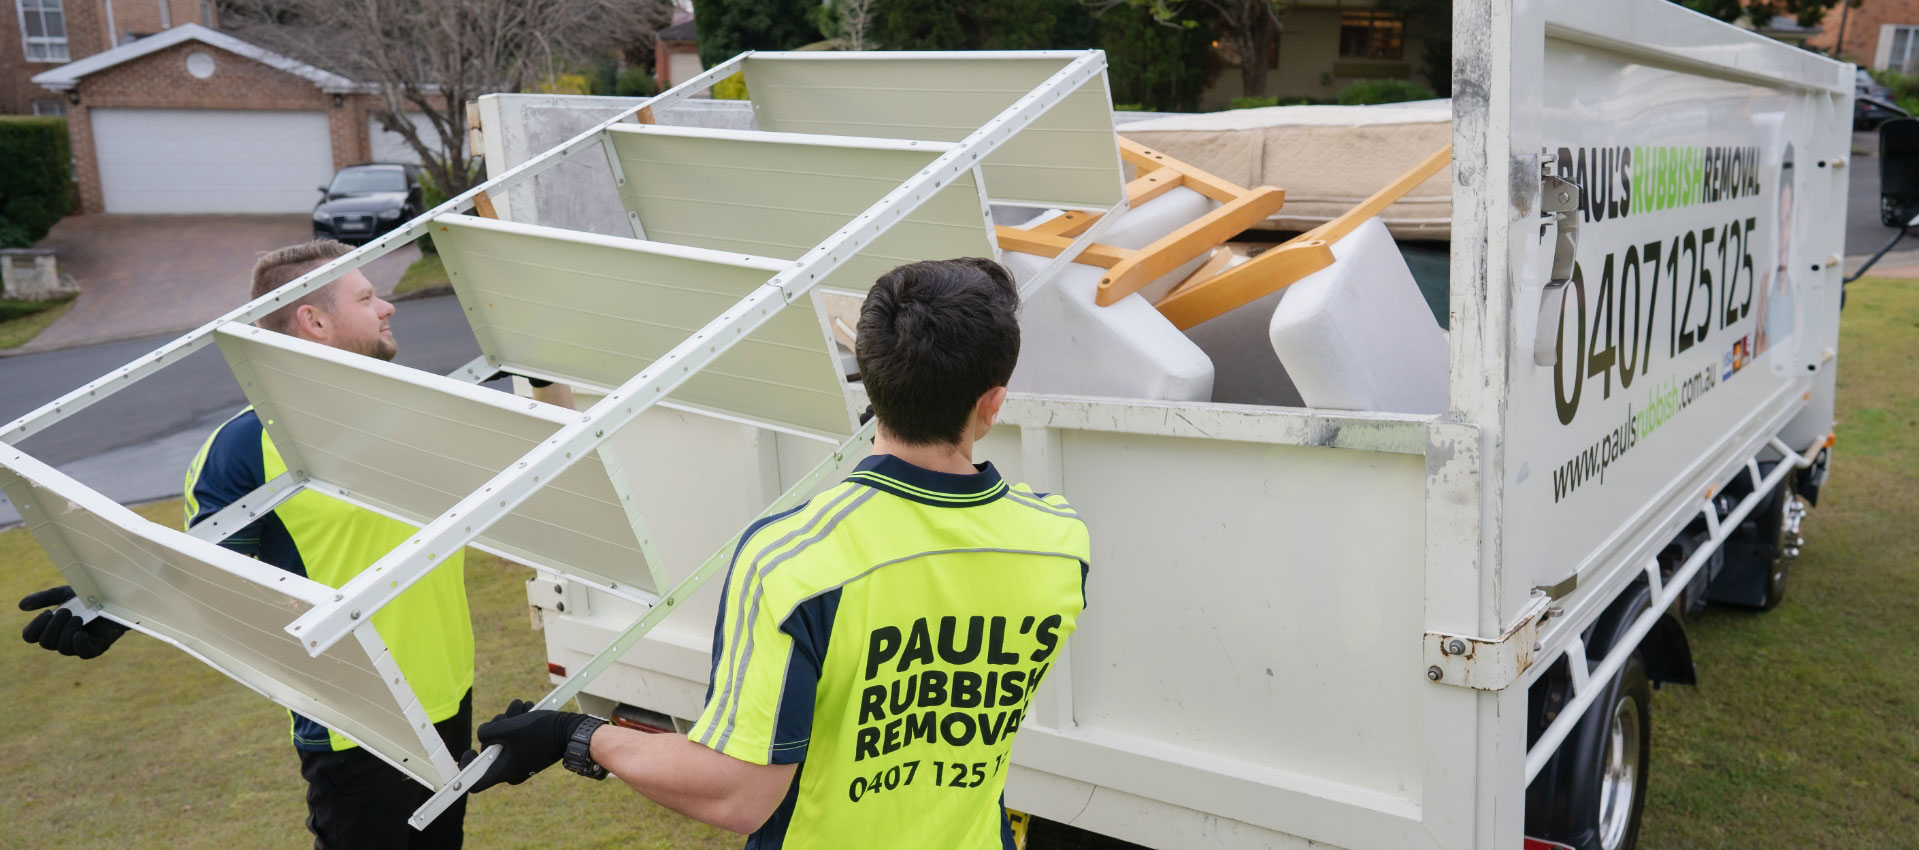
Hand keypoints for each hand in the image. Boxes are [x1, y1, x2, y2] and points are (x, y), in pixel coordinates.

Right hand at [19, 586, 125, 658]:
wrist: (116, 596)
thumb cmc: (89, 595)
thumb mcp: (64, 593)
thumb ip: (44, 598)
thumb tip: (21, 606)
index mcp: (51, 627)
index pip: (31, 636)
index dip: (35, 627)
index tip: (47, 612)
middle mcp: (62, 639)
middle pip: (46, 643)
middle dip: (54, 625)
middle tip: (67, 611)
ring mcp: (79, 645)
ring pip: (63, 648)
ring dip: (67, 631)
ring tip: (78, 617)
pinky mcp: (97, 647)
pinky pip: (84, 653)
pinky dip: (80, 644)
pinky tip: (80, 633)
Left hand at [461, 699, 592, 793]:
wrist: (571, 731)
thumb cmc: (541, 731)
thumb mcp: (508, 728)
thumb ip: (487, 731)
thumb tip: (482, 734)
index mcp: (505, 772)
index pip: (477, 782)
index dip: (468, 767)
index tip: (469, 751)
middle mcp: (512, 770)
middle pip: (491, 750)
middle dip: (496, 729)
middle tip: (506, 716)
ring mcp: (522, 760)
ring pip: (505, 740)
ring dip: (510, 720)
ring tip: (522, 708)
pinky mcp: (530, 750)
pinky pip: (517, 738)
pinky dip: (520, 723)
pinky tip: (528, 711)